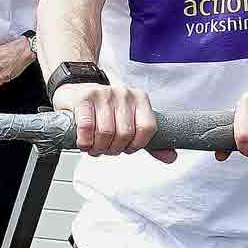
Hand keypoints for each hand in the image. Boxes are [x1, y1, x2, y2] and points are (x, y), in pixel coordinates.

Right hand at [53, 82, 175, 162]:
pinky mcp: (84, 97)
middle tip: (106, 149)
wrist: (76, 91)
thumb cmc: (104, 110)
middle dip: (114, 149)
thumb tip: (170, 157)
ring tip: (94, 148)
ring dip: (98, 148)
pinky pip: (87, 127)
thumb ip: (149, 140)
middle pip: (125, 133)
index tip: (127, 148)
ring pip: (106, 132)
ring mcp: (104, 93)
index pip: (147, 128)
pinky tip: (84, 142)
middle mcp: (124, 93)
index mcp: (140, 98)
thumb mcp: (130, 122)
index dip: (136, 145)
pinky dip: (85, 141)